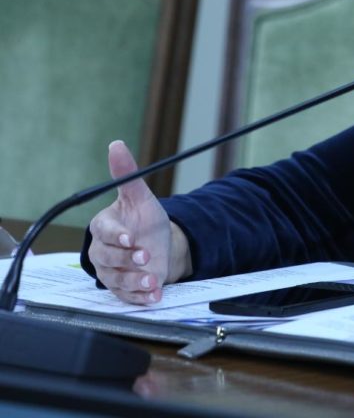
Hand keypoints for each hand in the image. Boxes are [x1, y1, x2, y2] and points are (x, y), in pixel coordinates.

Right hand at [87, 140, 189, 303]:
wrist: (160, 243)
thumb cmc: (144, 219)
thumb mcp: (140, 196)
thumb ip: (127, 174)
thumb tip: (117, 144)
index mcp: (104, 227)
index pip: (104, 232)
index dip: (116, 236)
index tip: (130, 238)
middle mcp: (103, 251)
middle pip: (108, 259)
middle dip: (127, 260)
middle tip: (146, 257)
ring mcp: (112, 272)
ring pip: (117, 280)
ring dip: (136, 282)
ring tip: (154, 281)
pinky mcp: (123, 289)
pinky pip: (128, 297)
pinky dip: (141, 298)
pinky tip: (155, 297)